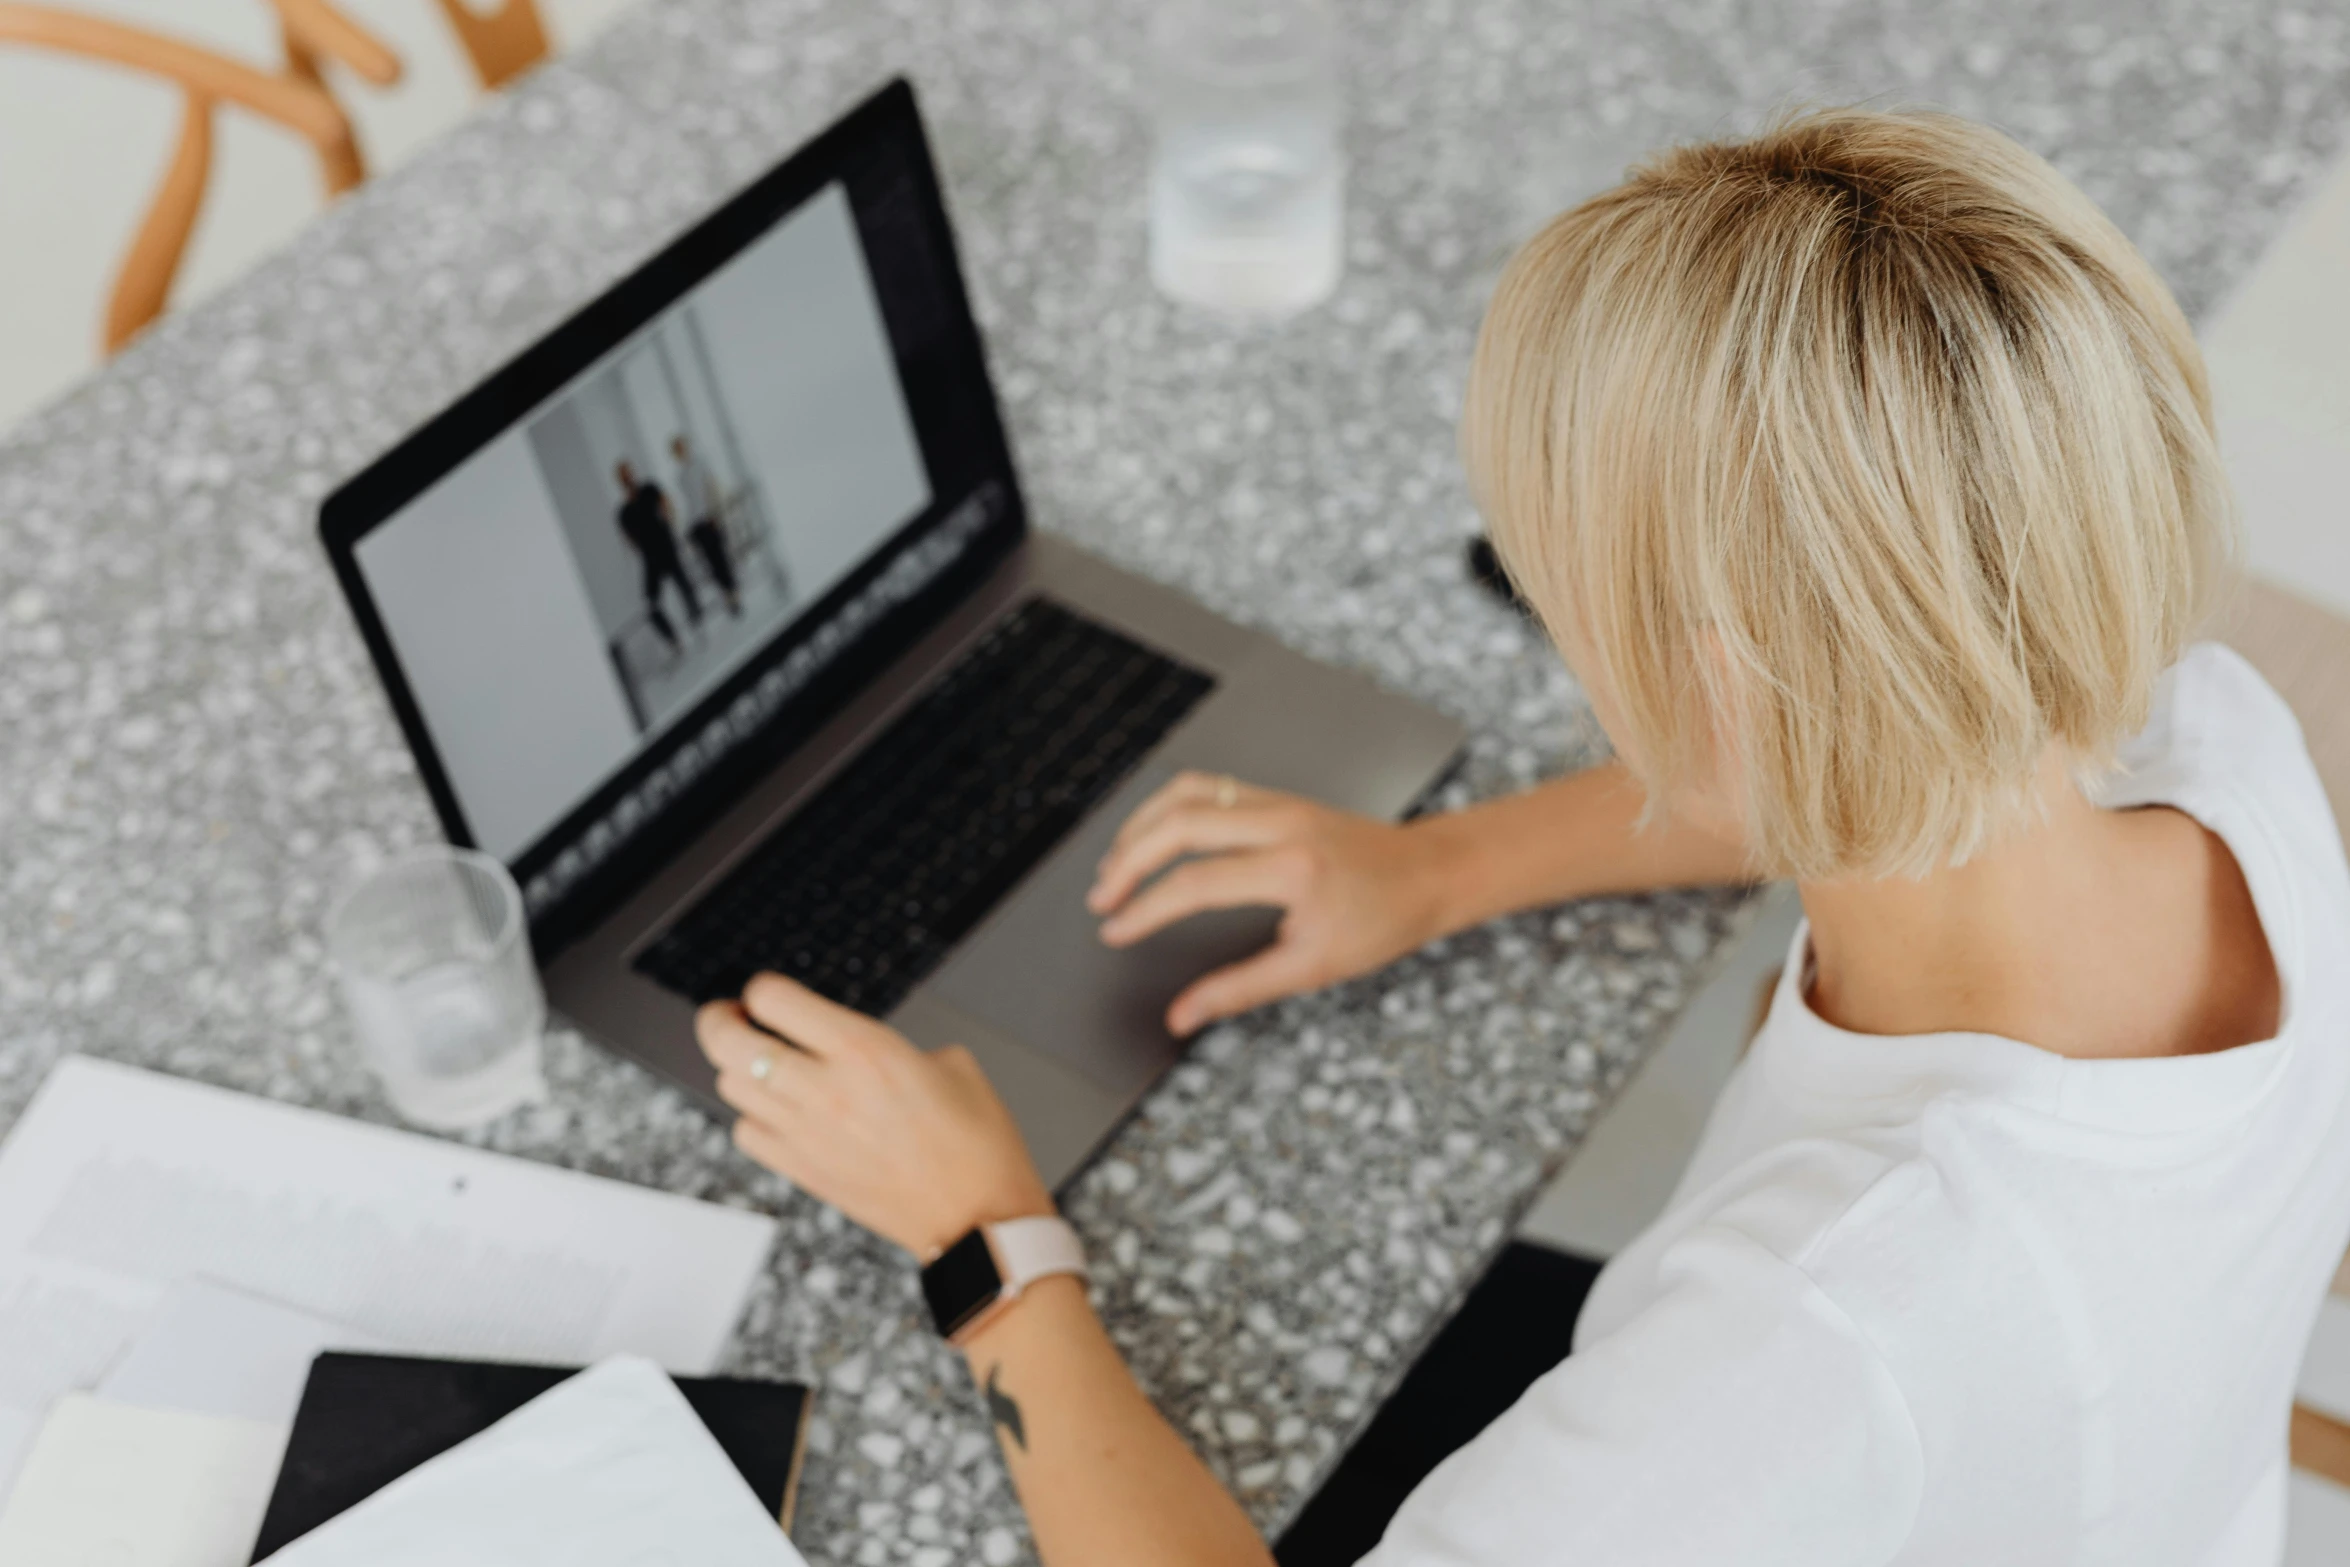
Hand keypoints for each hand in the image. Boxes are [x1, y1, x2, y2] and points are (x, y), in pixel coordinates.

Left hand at [696, 973, 1052, 1257]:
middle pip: (729, 1040)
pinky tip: (775, 1111)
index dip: (763, 988)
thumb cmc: (977, 1145)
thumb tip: (865, 1048)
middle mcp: (825, 1087)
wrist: (980, 1218)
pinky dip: (751, 1116)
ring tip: (758, 1064)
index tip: (768, 994)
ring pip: (729, 1085)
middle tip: (731, 1015)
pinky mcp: (803, 1172)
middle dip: (720, 1019)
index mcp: (864, 1049)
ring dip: (737, 1067)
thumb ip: (894, 1045)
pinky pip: (745, 1133)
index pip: (772, 999)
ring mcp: (806, 1134)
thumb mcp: (952, 1064)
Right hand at [1086, 771, 1459, 1034]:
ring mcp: (1277, 802)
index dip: (1145, 910)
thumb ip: (1238, 989)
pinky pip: (1207, 786)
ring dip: (1140, 826)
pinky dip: (1167, 808)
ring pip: (1187, 792)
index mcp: (1292, 869)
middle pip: (1179, 823)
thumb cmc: (1381, 921)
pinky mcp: (1275, 796)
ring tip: (1114, 865)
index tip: (1116, 932)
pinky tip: (1152, 835)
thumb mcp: (1313, 968)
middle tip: (1102, 899)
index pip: (1194, 883)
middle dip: (1127, 860)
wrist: (1428, 875)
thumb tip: (1182, 1015)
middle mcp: (1280, 823)